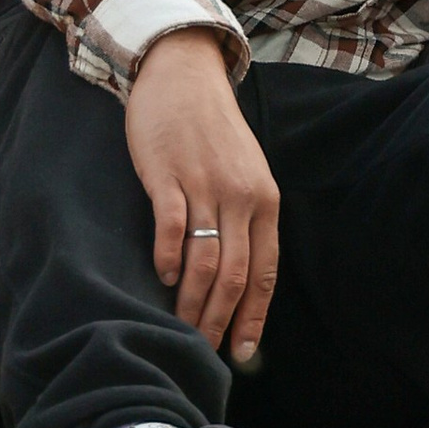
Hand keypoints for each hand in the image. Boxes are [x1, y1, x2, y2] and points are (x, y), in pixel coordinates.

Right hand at [123, 29, 280, 364]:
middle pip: (234, 274)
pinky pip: (172, 226)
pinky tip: (164, 278)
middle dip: (219, 320)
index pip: (264, 272)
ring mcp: (204, 184)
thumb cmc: (212, 132)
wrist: (183, 75)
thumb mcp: (245, 174)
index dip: (252, 316)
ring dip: (192, 303)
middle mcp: (240, 196)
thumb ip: (245, 220)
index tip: (241, 353)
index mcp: (264, 200)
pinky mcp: (168, 174)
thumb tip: (239, 279)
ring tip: (179, 327)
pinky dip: (169, 259)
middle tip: (202, 349)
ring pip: (204, 260)